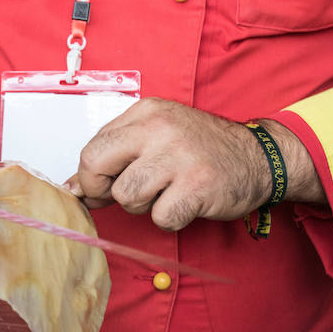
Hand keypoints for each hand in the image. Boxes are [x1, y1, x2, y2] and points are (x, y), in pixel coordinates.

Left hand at [66, 98, 324, 230]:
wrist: (259, 157)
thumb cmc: (200, 151)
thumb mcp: (154, 139)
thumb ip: (114, 159)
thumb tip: (72, 189)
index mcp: (145, 112)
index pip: (91, 149)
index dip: (91, 177)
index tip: (103, 187)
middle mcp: (160, 128)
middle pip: (97, 167)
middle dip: (104, 190)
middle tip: (128, 194)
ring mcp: (180, 155)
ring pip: (126, 196)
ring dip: (142, 206)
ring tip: (165, 194)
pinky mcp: (198, 185)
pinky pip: (160, 216)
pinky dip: (169, 219)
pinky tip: (185, 203)